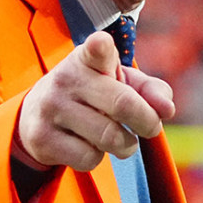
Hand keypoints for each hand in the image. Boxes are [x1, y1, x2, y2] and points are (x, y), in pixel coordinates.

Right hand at [17, 31, 175, 171]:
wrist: (35, 115)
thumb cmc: (91, 95)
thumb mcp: (119, 82)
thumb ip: (150, 90)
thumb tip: (167, 109)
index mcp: (87, 57)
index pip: (95, 48)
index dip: (99, 46)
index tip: (100, 44)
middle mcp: (66, 78)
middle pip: (122, 105)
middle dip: (147, 122)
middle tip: (151, 128)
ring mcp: (51, 108)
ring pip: (109, 137)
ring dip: (125, 145)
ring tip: (119, 139)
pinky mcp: (42, 138)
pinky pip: (89, 158)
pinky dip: (97, 158)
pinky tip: (87, 146)